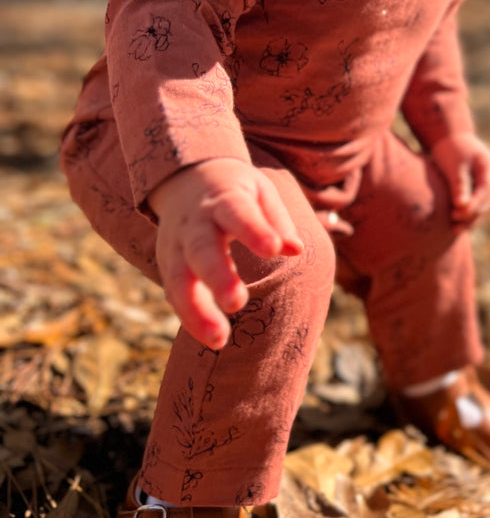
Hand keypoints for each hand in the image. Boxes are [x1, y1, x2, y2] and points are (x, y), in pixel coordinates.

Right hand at [149, 157, 304, 349]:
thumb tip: (295, 249)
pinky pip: (173, 293)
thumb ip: (277, 219)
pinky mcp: (166, 264)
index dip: (253, 230)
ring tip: (219, 339)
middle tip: (236, 303)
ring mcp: (175, 245)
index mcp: (223, 199)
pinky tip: (210, 338)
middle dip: (217, 276)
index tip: (272, 249)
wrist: (186, 178)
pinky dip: (189, 317)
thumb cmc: (234, 190)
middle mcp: (194, 223)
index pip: (237, 212)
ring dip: (196, 311)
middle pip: (201, 249)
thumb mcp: (259, 190)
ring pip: (178, 278)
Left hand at [429, 132, 489, 224]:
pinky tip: (456, 225)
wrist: (448, 137)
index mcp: (489, 167)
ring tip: (455, 229)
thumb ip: (459, 184)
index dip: (475, 203)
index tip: (459, 213)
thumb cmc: (450, 148)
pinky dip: (468, 216)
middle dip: (473, 214)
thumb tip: (462, 206)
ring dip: (471, 219)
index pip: (486, 189)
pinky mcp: (477, 190)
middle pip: (487, 201)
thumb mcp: (454, 164)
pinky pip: (476, 206)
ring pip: (484, 206)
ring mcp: (486, 184)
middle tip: (454, 224)